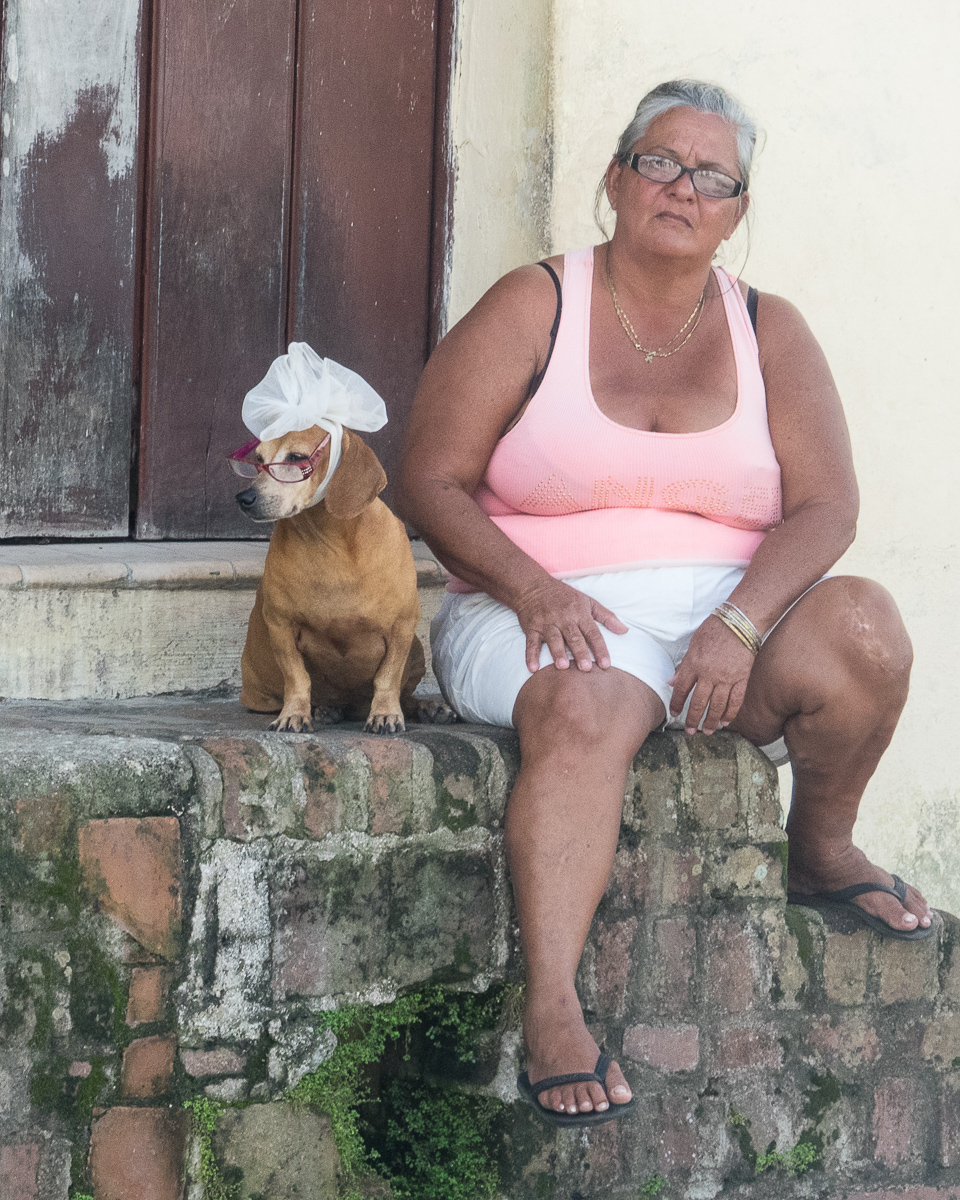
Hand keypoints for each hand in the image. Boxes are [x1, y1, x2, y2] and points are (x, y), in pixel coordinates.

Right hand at [513, 577, 627, 672]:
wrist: (533, 586)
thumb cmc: (564, 596)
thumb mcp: (587, 601)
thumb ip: (606, 617)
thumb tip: (625, 631)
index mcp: (579, 613)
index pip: (593, 633)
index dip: (600, 648)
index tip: (606, 664)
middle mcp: (564, 619)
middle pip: (574, 637)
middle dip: (580, 652)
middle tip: (586, 668)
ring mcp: (546, 623)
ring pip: (553, 639)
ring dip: (557, 652)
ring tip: (562, 666)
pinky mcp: (532, 627)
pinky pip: (531, 643)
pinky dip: (531, 655)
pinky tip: (533, 668)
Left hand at [668, 615, 755, 734]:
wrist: (740, 621)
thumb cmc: (714, 629)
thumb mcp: (693, 644)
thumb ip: (684, 665)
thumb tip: (671, 682)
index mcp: (694, 663)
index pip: (681, 689)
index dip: (677, 703)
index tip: (675, 713)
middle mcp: (709, 673)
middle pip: (699, 702)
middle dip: (693, 719)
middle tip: (690, 731)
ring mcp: (727, 677)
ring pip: (717, 705)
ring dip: (711, 721)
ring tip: (707, 731)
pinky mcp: (742, 677)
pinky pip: (736, 700)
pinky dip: (730, 713)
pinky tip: (725, 722)